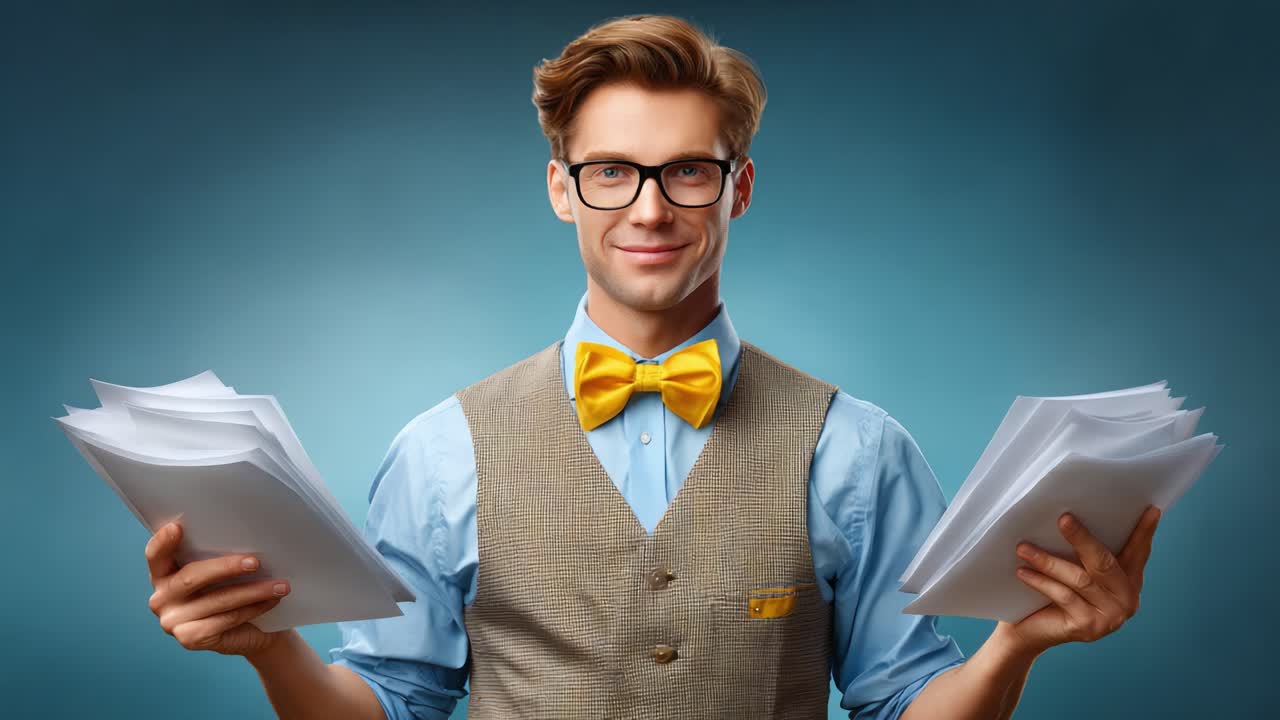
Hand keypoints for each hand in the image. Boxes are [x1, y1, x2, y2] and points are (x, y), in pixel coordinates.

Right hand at [144, 521, 290, 657]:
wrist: (252, 630)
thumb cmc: (235, 589)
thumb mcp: (224, 570)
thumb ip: (218, 554)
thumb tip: (245, 533)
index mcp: (163, 573)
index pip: (155, 555)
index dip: (163, 541)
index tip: (178, 526)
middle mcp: (161, 598)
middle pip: (191, 577)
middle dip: (226, 567)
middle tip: (256, 562)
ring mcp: (172, 621)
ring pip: (217, 600)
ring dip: (253, 591)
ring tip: (281, 585)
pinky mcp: (189, 639)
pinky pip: (226, 620)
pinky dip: (253, 609)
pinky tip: (272, 601)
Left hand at [998, 504, 1161, 655]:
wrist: (1030, 631)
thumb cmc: (1051, 594)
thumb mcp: (1073, 570)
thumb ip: (1084, 553)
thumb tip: (1073, 514)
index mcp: (1129, 583)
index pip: (1138, 553)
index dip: (1143, 532)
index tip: (1151, 509)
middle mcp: (1126, 600)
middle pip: (1105, 562)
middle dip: (1082, 538)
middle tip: (1063, 518)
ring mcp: (1110, 616)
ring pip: (1080, 579)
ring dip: (1048, 560)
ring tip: (1023, 547)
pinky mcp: (1088, 627)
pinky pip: (1063, 596)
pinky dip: (1041, 581)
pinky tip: (1023, 571)